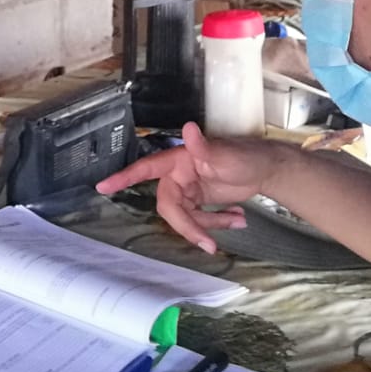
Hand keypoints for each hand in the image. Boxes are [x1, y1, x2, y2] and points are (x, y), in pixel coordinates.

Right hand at [96, 123, 285, 253]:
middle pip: (170, 206)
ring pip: (185, 217)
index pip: (146, 169)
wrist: (268, 170)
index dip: (123, 177)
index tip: (102, 187)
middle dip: (188, 225)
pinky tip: (238, 219)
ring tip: (237, 221)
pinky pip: (199, 219)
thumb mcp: (225, 154)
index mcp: (178, 160)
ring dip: (208, 226)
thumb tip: (188, 129)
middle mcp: (179, 176)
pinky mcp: (200, 202)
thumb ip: (203, 146)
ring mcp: (189, 190)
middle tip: (207, 243)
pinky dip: (217, 223)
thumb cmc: (245, 155)